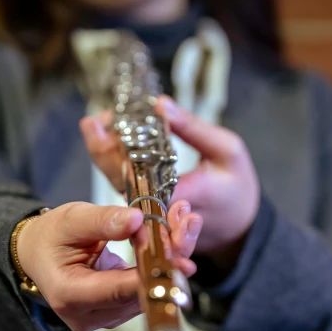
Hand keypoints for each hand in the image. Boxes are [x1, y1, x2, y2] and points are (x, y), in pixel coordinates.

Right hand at [16, 200, 201, 330]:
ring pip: (145, 299)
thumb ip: (103, 220)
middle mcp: (84, 316)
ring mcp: (99, 321)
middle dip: (166, 266)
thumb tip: (136, 220)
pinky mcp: (112, 317)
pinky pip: (142, 298)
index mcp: (69, 294)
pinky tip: (168, 251)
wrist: (37, 256)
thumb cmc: (51, 237)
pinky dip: (156, 275)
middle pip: (138, 297)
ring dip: (165, 270)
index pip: (119, 291)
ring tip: (178, 233)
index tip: (180, 263)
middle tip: (186, 232)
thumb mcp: (71, 219)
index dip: (152, 277)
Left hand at [81, 97, 260, 270]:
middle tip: (94, 119)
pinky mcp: (148, 209)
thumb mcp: (226, 150)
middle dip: (102, 148)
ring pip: (119, 183)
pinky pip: (127, 185)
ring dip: (106, 153)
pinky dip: (117, 160)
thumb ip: (193, 130)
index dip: (111, 150)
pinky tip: (114, 137)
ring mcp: (150, 211)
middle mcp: (157, 208)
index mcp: (177, 195)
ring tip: (100, 122)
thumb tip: (159, 104)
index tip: (102, 123)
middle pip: (119, 180)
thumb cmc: (236, 186)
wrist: (238, 226)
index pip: (135, 174)